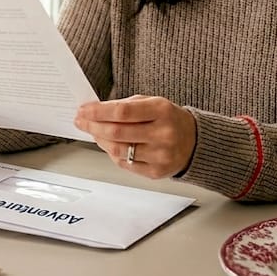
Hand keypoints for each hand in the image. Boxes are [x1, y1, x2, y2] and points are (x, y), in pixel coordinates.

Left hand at [73, 95, 196, 177]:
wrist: (195, 142)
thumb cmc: (169, 119)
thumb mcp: (152, 103)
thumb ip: (125, 106)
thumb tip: (95, 111)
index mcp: (162, 111)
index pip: (122, 112)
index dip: (98, 112)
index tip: (83, 110)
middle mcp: (163, 134)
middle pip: (117, 132)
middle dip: (93, 126)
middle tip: (81, 121)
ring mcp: (160, 155)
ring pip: (118, 150)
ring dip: (100, 141)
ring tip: (94, 132)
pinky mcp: (156, 172)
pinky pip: (125, 164)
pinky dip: (112, 154)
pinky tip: (109, 145)